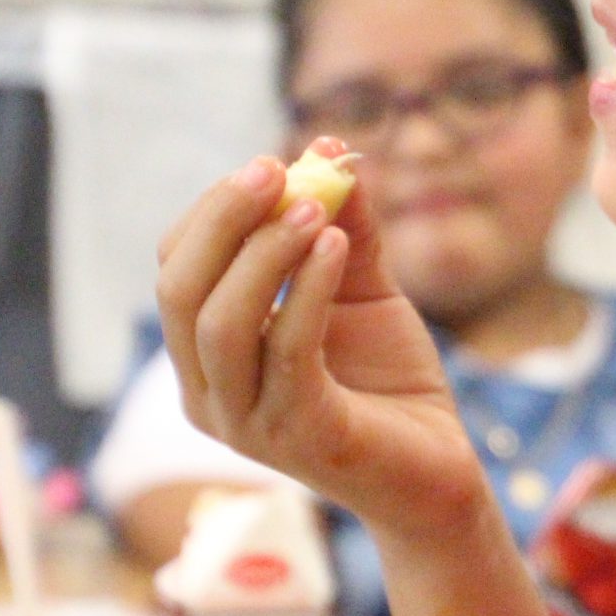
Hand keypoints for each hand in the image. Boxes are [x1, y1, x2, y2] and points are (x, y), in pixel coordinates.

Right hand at [156, 141, 485, 545]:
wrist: (438, 466)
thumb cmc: (387, 379)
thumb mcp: (362, 286)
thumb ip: (345, 222)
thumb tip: (329, 148)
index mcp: (207, 355)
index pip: (177, 269)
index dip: (214, 211)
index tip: (271, 163)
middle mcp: (209, 393)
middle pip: (178, 292)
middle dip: (221, 220)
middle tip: (272, 168)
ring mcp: (247, 422)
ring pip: (219, 325)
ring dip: (262, 252)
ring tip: (315, 205)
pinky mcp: (300, 437)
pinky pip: (286, 352)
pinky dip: (306, 290)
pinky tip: (336, 245)